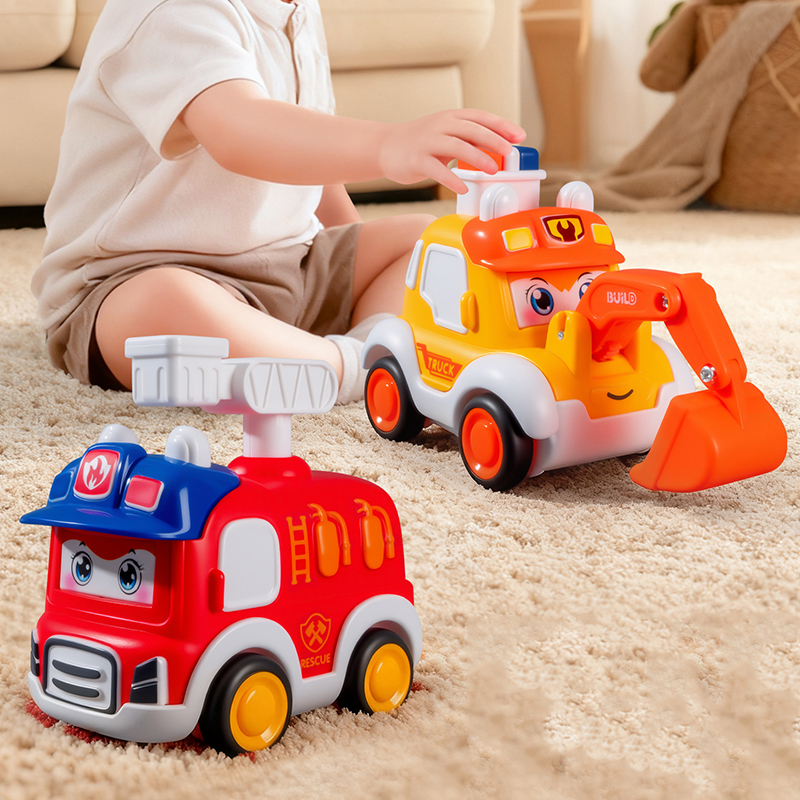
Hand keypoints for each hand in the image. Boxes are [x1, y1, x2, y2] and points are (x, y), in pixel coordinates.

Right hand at [378, 109, 525, 193]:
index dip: (501, 125)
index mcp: (451, 117)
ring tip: (492, 170)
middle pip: (472, 130)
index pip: (481, 117)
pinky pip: (437, 170)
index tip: (519, 136)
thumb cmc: (421, 143)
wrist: (386, 146)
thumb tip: (498, 147)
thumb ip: (468, 139)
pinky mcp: (417, 160)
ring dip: (477, 158)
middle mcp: (441, 125)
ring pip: (457, 147)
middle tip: (510, 153)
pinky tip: (463, 188)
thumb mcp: (446, 134)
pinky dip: (452, 179)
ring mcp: (428, 141)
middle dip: (493, 140)